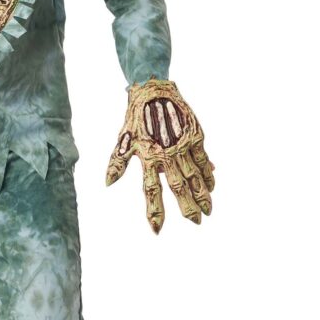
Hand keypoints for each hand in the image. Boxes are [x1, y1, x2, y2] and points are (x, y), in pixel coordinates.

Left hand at [105, 78, 213, 233]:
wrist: (152, 89)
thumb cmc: (134, 117)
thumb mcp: (122, 141)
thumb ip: (117, 163)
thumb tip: (108, 183)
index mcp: (148, 157)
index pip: (151, 190)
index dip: (154, 210)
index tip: (157, 230)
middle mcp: (167, 154)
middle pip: (179, 186)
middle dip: (187, 206)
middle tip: (196, 222)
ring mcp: (182, 145)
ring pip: (195, 174)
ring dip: (202, 193)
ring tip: (208, 210)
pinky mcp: (194, 135)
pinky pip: (203, 158)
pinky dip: (208, 172)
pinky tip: (212, 185)